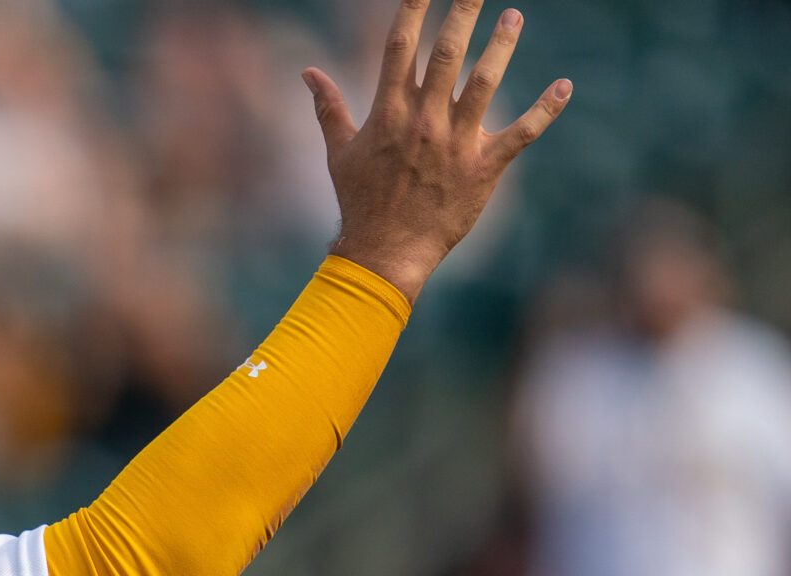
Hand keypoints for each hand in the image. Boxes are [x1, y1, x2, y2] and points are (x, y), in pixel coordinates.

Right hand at [303, 0, 571, 301]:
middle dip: (463, 12)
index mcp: (388, 113)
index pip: (401, 48)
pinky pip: (522, 133)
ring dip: (502, 46)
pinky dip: (545, 109)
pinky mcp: (484, 167)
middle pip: (448, 53)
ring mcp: (456, 144)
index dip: (414, 9)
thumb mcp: (339, 153)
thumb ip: (328, 108)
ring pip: (486, 82)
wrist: (384, 254)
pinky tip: (564, 85)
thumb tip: (308, 72)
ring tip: (514, 17)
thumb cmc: (360, 202)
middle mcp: (424, 122)